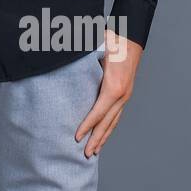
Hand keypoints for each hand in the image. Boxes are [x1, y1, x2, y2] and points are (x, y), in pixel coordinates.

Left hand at [75, 28, 141, 158]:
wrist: (130, 36)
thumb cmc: (111, 40)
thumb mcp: (94, 48)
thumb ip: (80, 56)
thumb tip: (59, 58)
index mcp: (114, 85)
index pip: (98, 111)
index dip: (87, 125)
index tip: (76, 137)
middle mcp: (122, 94)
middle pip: (108, 122)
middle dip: (96, 139)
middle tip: (85, 154)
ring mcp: (126, 95)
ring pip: (114, 121)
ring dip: (104, 137)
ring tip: (94, 151)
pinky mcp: (126, 94)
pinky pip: (116, 115)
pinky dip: (109, 127)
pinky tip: (103, 135)